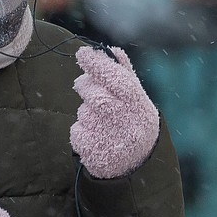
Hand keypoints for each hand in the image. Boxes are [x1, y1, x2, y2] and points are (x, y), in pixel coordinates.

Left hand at [69, 45, 159, 178]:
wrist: (136, 166)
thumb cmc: (133, 123)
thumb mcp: (136, 100)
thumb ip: (124, 74)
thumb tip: (111, 50)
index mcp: (140, 106)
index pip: (118, 80)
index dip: (99, 65)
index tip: (83, 53)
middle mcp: (128, 124)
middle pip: (96, 96)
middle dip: (86, 86)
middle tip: (84, 85)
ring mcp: (111, 140)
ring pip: (84, 113)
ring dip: (85, 111)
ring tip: (99, 120)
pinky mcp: (95, 154)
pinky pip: (76, 131)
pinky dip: (80, 130)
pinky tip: (94, 136)